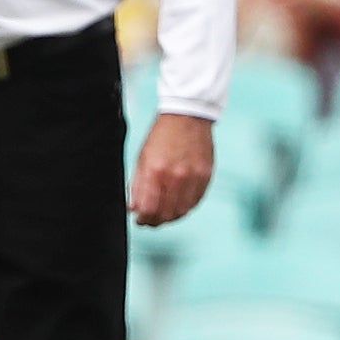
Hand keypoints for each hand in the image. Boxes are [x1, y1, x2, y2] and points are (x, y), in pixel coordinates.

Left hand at [130, 112, 213, 226]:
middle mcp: (176, 177)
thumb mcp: (142, 159)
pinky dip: (185, 208)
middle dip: (156, 221)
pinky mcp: (206, 176)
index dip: (143, 219)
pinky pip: (196, 201)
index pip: (149, 209)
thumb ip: (137, 186)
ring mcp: (194, 177)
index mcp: (156, 171)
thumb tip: (134, 208)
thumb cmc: (161, 137)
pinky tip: (177, 206)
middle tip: (150, 221)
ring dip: (171, 217)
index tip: (140, 220)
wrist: (187, 117)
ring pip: (183, 211)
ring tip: (163, 215)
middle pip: (167, 213)